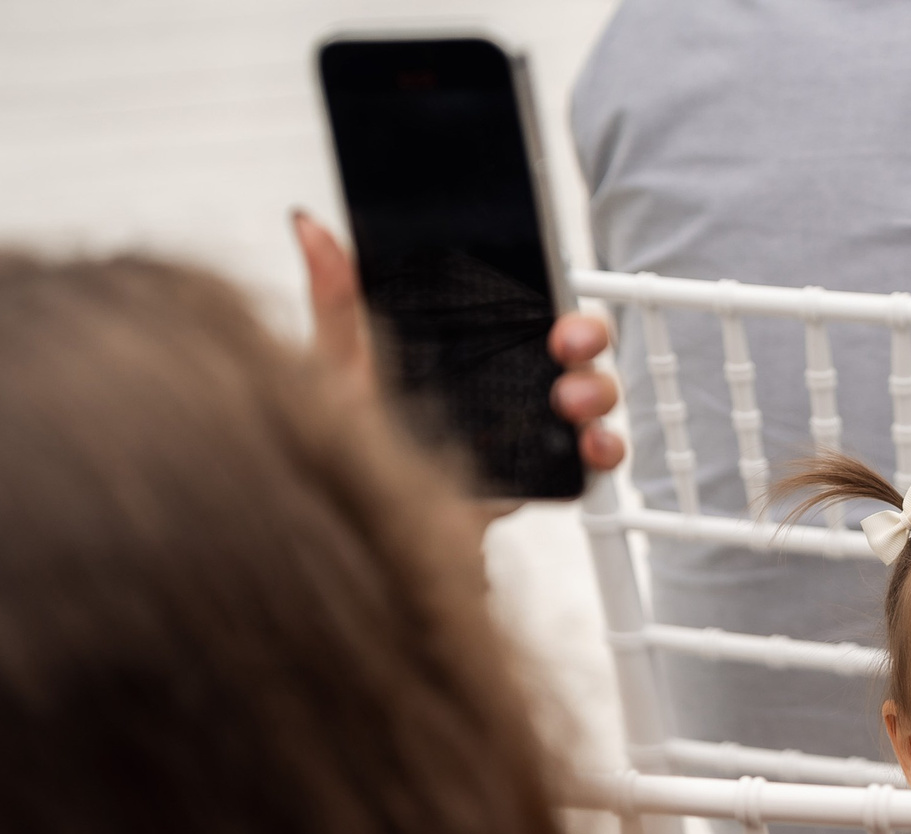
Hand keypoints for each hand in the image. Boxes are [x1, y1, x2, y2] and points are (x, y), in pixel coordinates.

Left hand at [290, 210, 624, 488]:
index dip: (550, 291)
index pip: (524, 304)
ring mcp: (524, 431)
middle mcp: (504, 383)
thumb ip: (336, 300)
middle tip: (566, 343)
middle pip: (569, 347)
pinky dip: (601, 453)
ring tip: (572, 402)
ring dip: (595, 391)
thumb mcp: (337, 366)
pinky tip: (590, 449)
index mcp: (466, 346)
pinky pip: (585, 463)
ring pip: (587, 397)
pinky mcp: (536, 479)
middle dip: (586, 337)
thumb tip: (308, 227)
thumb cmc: (350, 451)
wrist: (362, 528)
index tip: (551, 288)